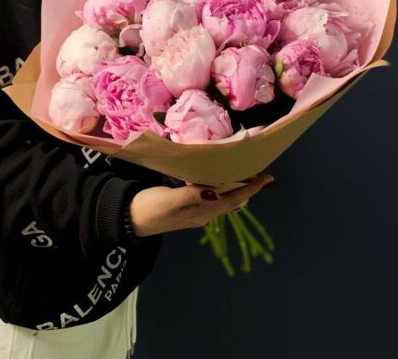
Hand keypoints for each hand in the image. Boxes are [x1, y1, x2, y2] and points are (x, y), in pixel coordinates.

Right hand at [129, 175, 273, 236]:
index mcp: (202, 210)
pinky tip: (218, 181)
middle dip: (248, 189)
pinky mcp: (187, 208)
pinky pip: (212, 199)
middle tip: (260, 175)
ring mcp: (196, 212)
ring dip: (236, 190)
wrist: (129, 221)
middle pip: (232, 201)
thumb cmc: (148, 208)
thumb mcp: (169, 200)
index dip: (251, 189)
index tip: (268, 179)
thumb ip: (192, 195)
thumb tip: (216, 191)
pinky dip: (222, 189)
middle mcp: (203, 214)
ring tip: (245, 177)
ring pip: (224, 201)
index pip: (233, 198)